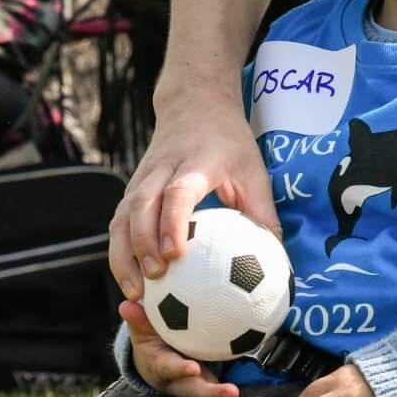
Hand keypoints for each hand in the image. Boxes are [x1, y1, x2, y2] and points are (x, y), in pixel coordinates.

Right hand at [109, 99, 278, 301]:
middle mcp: (161, 169)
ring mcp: (140, 179)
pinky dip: (119, 252)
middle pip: (140, 205)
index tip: (175, 254)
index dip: (172, 222)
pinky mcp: (130, 190)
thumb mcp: (254, 171)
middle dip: (142, 244)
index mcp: (195, 163)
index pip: (176, 193)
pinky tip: (130, 281)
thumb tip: (278, 264)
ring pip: (121, 216)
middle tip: (154, 279)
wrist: (194, 103)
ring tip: (134, 292)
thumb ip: (264, 214)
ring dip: (123, 254)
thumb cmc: (229, 142)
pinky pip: (118, 222)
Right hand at [121, 300, 238, 396]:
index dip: (179, 369)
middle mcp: (171, 382)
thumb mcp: (142, 328)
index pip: (167, 368)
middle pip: (188, 390)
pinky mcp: (195, 396)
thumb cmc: (150, 337)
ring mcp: (184, 391)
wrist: (149, 358)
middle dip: (208, 393)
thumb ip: (138, 319)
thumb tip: (127, 305)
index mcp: (157, 364)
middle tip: (231, 390)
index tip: (193, 367)